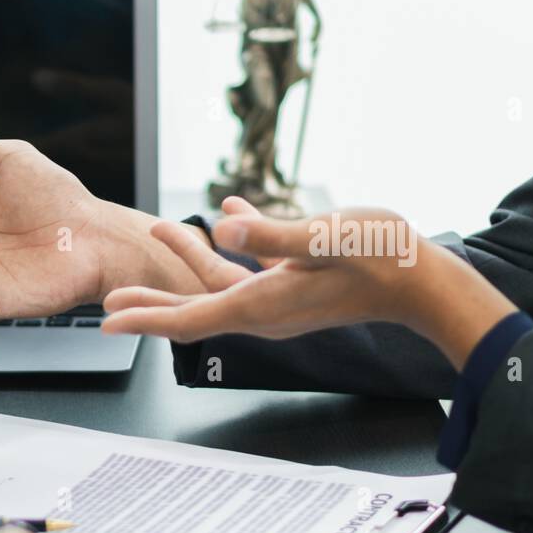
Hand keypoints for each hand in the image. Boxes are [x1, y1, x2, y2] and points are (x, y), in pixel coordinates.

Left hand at [102, 198, 517, 368]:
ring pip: (219, 283)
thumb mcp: (324, 238)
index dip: (144, 319)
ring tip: (161, 226)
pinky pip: (251, 267)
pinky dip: (234, 242)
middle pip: (192, 308)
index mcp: (260, 305)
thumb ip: (272, 234)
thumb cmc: (381, 259)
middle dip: (150, 300)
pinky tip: (229, 209)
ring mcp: (279, 300)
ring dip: (189, 256)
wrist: (424, 282)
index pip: (188, 319)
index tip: (107, 322)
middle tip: (109, 299)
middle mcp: (263, 311)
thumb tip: (222, 225)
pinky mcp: (296, 285)